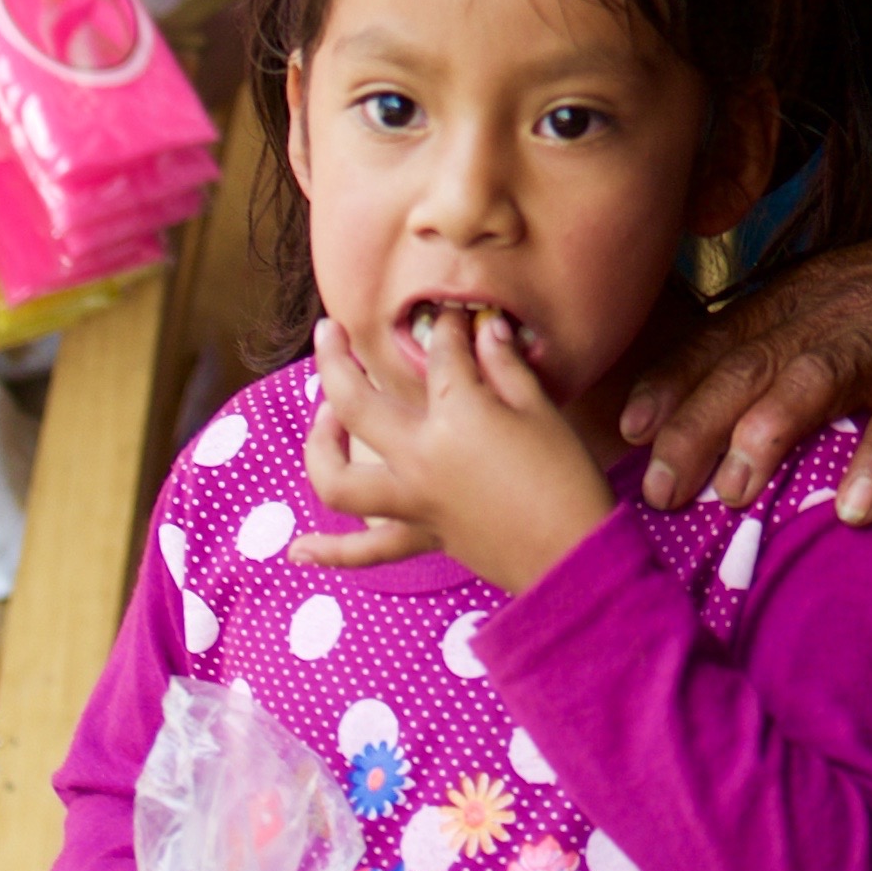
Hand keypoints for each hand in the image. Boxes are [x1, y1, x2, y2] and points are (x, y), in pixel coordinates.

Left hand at [290, 310, 613, 595]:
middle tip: (329, 331)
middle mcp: (420, 458)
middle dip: (336, 359)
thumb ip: (505, 363)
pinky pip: (366, 552)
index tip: (457, 315)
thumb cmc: (566, 476)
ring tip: (323, 418)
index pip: (441, 354)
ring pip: (339, 480)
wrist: (574, 555)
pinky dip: (329, 552)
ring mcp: (414, 502)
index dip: (450, 327)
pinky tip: (297, 551)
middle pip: (356, 402)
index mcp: (456, 418)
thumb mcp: (541, 408)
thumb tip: (484, 327)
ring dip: (320, 447)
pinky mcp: (423, 536)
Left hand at [616, 232, 871, 529]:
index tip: (629, 427)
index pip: (718, 340)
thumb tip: (697, 423)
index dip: (672, 381)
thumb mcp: (823, 307)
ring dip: (768, 432)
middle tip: (660, 488)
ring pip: (813, 381)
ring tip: (734, 489)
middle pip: (749, 366)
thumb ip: (770, 351)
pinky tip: (854, 508)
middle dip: (698, 424)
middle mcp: (823, 318)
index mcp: (790, 302)